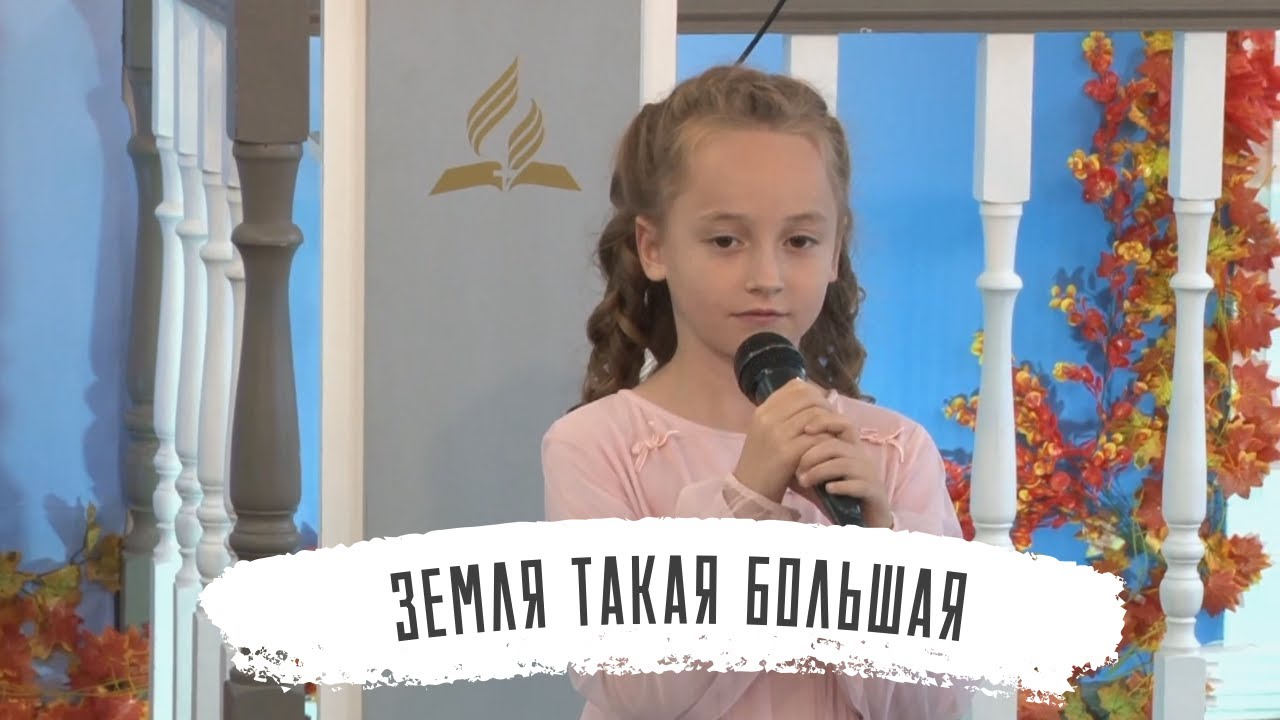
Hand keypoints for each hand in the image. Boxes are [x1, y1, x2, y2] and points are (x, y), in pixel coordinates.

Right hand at [732, 379, 834, 503]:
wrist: (751, 489)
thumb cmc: (762, 459)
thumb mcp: (765, 430)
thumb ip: (782, 412)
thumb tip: (808, 390)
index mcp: (763, 410)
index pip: (795, 387)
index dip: (814, 392)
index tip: (820, 405)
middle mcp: (768, 418)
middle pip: (808, 398)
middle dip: (825, 406)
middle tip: (831, 420)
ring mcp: (777, 435)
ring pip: (815, 416)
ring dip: (829, 424)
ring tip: (832, 433)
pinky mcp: (788, 453)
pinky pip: (817, 437)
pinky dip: (827, 440)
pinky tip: (829, 447)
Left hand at [791, 411, 892, 528]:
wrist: (866, 517)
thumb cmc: (839, 493)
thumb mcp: (820, 475)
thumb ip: (804, 463)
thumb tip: (778, 450)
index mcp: (850, 448)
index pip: (843, 424)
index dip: (825, 422)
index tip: (805, 429)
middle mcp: (861, 457)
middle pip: (836, 445)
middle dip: (813, 455)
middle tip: (797, 470)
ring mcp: (869, 474)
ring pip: (844, 464)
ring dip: (820, 472)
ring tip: (804, 482)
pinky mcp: (873, 491)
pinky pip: (858, 484)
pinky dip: (841, 486)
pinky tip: (828, 490)